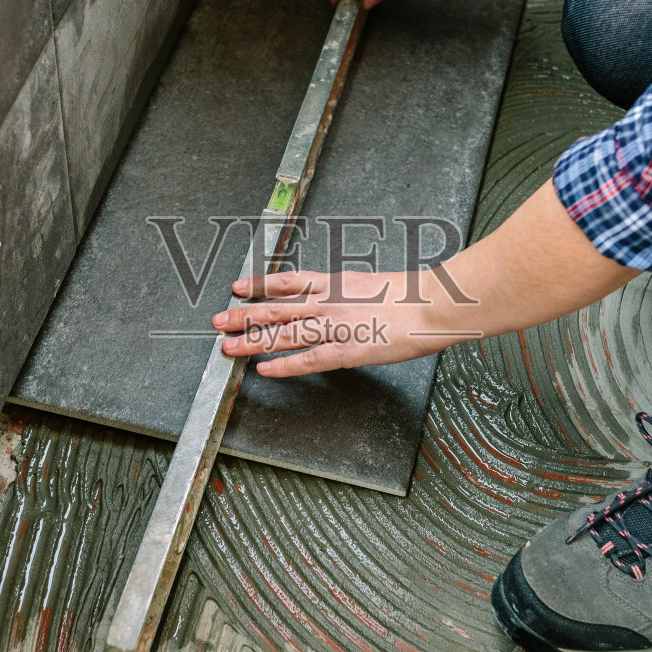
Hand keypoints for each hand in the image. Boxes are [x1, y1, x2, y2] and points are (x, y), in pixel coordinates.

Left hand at [211, 269, 478, 377]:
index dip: (259, 285)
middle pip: (275, 309)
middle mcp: (328, 302)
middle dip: (244, 315)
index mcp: (337, 282)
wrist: (432, 305)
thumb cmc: (415, 295)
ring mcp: (333, 326)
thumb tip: (344, 297)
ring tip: (227, 346)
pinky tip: (263, 370)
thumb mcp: (376, 283)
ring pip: (282, 334)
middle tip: (218, 320)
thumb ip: (353, 291)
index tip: (239, 286)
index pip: (288, 281)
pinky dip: (282, 365)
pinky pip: (305, 360)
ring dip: (251, 341)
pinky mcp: (345, 351)